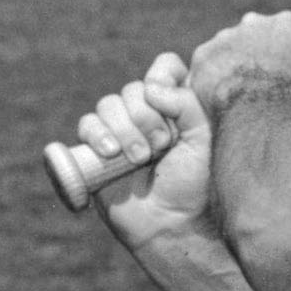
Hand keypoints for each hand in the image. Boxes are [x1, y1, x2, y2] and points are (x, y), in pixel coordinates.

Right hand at [80, 51, 212, 252]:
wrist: (173, 223)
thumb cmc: (195, 184)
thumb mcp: (203, 138)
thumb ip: (187, 102)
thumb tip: (150, 87)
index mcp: (176, 107)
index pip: (165, 67)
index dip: (163, 75)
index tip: (166, 97)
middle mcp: (148, 115)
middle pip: (134, 88)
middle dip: (146, 116)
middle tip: (161, 146)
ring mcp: (121, 131)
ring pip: (108, 105)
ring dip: (124, 128)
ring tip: (141, 158)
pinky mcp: (98, 150)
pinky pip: (87, 125)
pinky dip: (97, 135)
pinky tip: (111, 153)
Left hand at [190, 10, 290, 121]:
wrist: (267, 116)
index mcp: (289, 26)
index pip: (285, 38)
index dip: (285, 62)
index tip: (285, 79)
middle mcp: (255, 23)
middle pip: (254, 43)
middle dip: (256, 64)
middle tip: (261, 94)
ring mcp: (226, 38)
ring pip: (227, 58)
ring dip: (232, 77)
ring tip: (242, 108)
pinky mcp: (203, 58)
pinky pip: (206, 75)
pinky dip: (212, 90)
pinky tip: (223, 110)